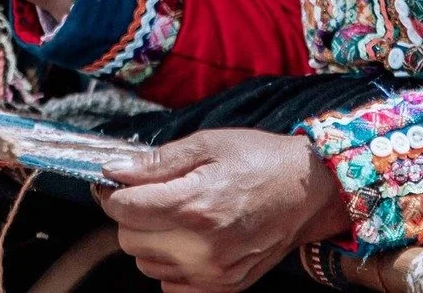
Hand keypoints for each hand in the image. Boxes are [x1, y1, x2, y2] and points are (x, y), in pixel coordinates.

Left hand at [97, 130, 350, 291]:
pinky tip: (187, 242)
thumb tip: (115, 172)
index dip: (112, 194)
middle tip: (150, 196)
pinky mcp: (225, 286)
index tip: (115, 184)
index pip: (125, 209)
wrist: (309, 191)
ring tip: (175, 217)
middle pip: (129, 240)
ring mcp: (214, 271)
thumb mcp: (207, 144)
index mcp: (195, 203)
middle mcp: (202, 245)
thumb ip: (158, 162)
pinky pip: (171, 286)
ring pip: (146, 265)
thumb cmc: (259, 160)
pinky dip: (170, 266)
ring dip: (150, 241)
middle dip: (131, 216)